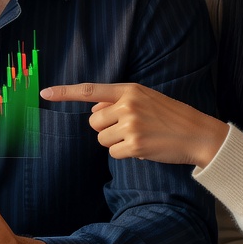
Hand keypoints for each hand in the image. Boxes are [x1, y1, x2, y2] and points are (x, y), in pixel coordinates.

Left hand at [40, 82, 227, 167]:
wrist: (198, 133)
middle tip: (131, 127)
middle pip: (93, 122)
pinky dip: (124, 154)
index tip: (44, 93)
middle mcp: (127, 105)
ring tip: (140, 136)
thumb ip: (119, 100)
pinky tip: (143, 147)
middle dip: (106, 128)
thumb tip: (94, 108)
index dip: (65, 92)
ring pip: (102, 139)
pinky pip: (113, 153)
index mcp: (129, 90)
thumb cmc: (170, 116)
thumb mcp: (146, 98)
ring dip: (115, 142)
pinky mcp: (135, 145)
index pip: (90, 90)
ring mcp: (131, 125)